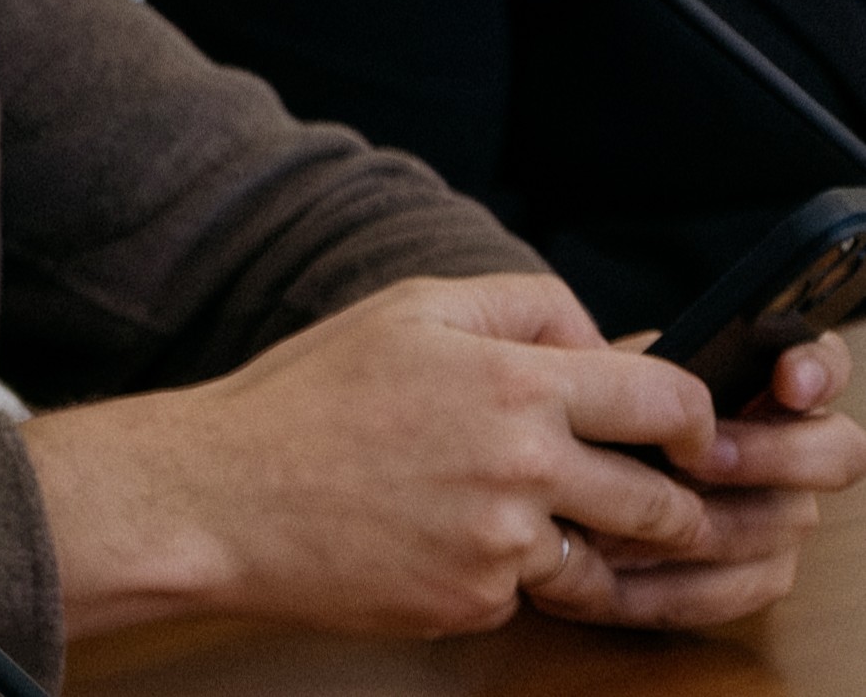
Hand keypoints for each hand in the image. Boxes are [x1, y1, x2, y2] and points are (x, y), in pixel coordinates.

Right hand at [20, 274, 860, 638]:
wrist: (217, 496)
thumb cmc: (303, 399)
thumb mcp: (406, 310)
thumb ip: (520, 305)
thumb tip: (599, 340)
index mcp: (513, 383)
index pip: (669, 403)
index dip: (693, 420)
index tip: (682, 435)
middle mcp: (522, 467)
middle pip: (663, 501)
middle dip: (664, 500)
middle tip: (632, 494)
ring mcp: (500, 545)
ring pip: (603, 556)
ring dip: (583, 541)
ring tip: (516, 513)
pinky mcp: (473, 604)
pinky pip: (526, 593)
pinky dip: (500, 572)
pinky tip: (437, 538)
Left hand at [539, 329, 865, 626]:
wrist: (552, 485)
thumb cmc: (583, 422)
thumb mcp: (591, 384)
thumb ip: (622, 371)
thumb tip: (616, 370)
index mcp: (758, 390)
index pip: (821, 365)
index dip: (817, 369)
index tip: (788, 381)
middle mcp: (789, 452)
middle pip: (835, 452)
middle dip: (774, 454)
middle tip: (703, 459)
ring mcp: (779, 515)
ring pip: (786, 525)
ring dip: (707, 524)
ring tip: (630, 516)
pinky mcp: (752, 575)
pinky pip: (735, 591)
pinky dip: (668, 585)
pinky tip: (606, 571)